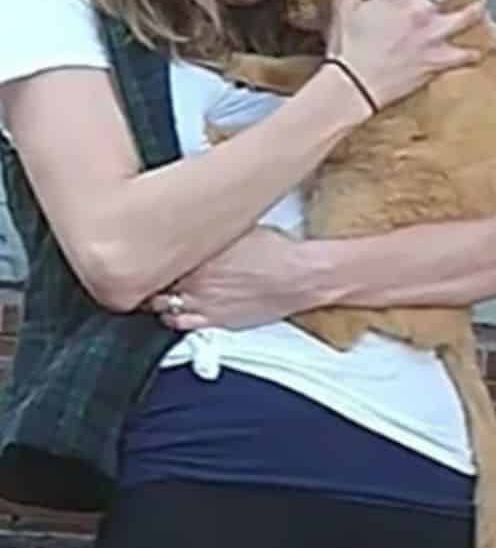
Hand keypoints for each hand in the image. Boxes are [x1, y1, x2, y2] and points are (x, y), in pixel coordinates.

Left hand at [147, 227, 309, 331]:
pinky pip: (183, 325)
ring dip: (158, 301)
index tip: (144, 251)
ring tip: (156, 292)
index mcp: (195, 258)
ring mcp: (204, 306)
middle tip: (145, 273)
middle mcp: (194, 284)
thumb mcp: (235, 228)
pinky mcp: (218, 322)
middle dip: (147, 280)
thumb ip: (207, 229)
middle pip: (152, 286)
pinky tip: (175, 311)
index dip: (146, 255)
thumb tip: (194, 222)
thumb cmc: (276, 252)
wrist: (299, 276)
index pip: (153, 260)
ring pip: (163, 308)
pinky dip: (175, 318)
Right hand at [326, 0, 485, 109]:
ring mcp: (433, 36)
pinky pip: (463, 56)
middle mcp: (421, 12)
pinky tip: (477, 52)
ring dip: (474, 9)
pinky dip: (471, 54)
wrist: (356, 84)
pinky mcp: (438, 60)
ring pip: (464, 17)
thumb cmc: (348, 47)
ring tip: (480, 4)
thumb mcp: (344, 4)